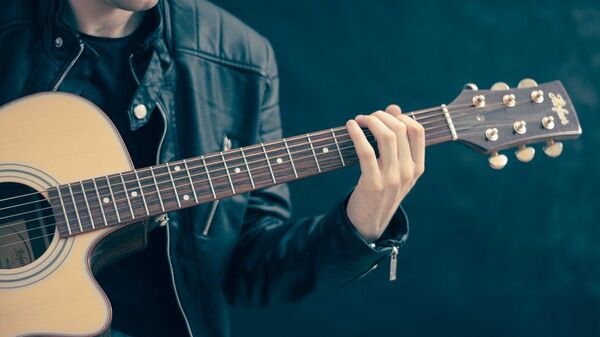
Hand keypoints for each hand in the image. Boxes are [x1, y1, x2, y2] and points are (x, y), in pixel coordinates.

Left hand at [345, 104, 424, 241]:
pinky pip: (366, 151)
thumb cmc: (380, 191)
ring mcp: (392, 178)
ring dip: (370, 121)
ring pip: (386, 136)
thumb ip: (397, 140)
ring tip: (359, 120)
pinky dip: (356, 134)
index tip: (385, 116)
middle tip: (367, 117)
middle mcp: (408, 172)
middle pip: (400, 129)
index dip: (400, 116)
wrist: (369, 223)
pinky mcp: (373, 183)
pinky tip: (350, 126)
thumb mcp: (395, 168)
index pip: (418, 131)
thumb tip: (394, 108)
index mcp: (418, 167)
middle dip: (381, 116)